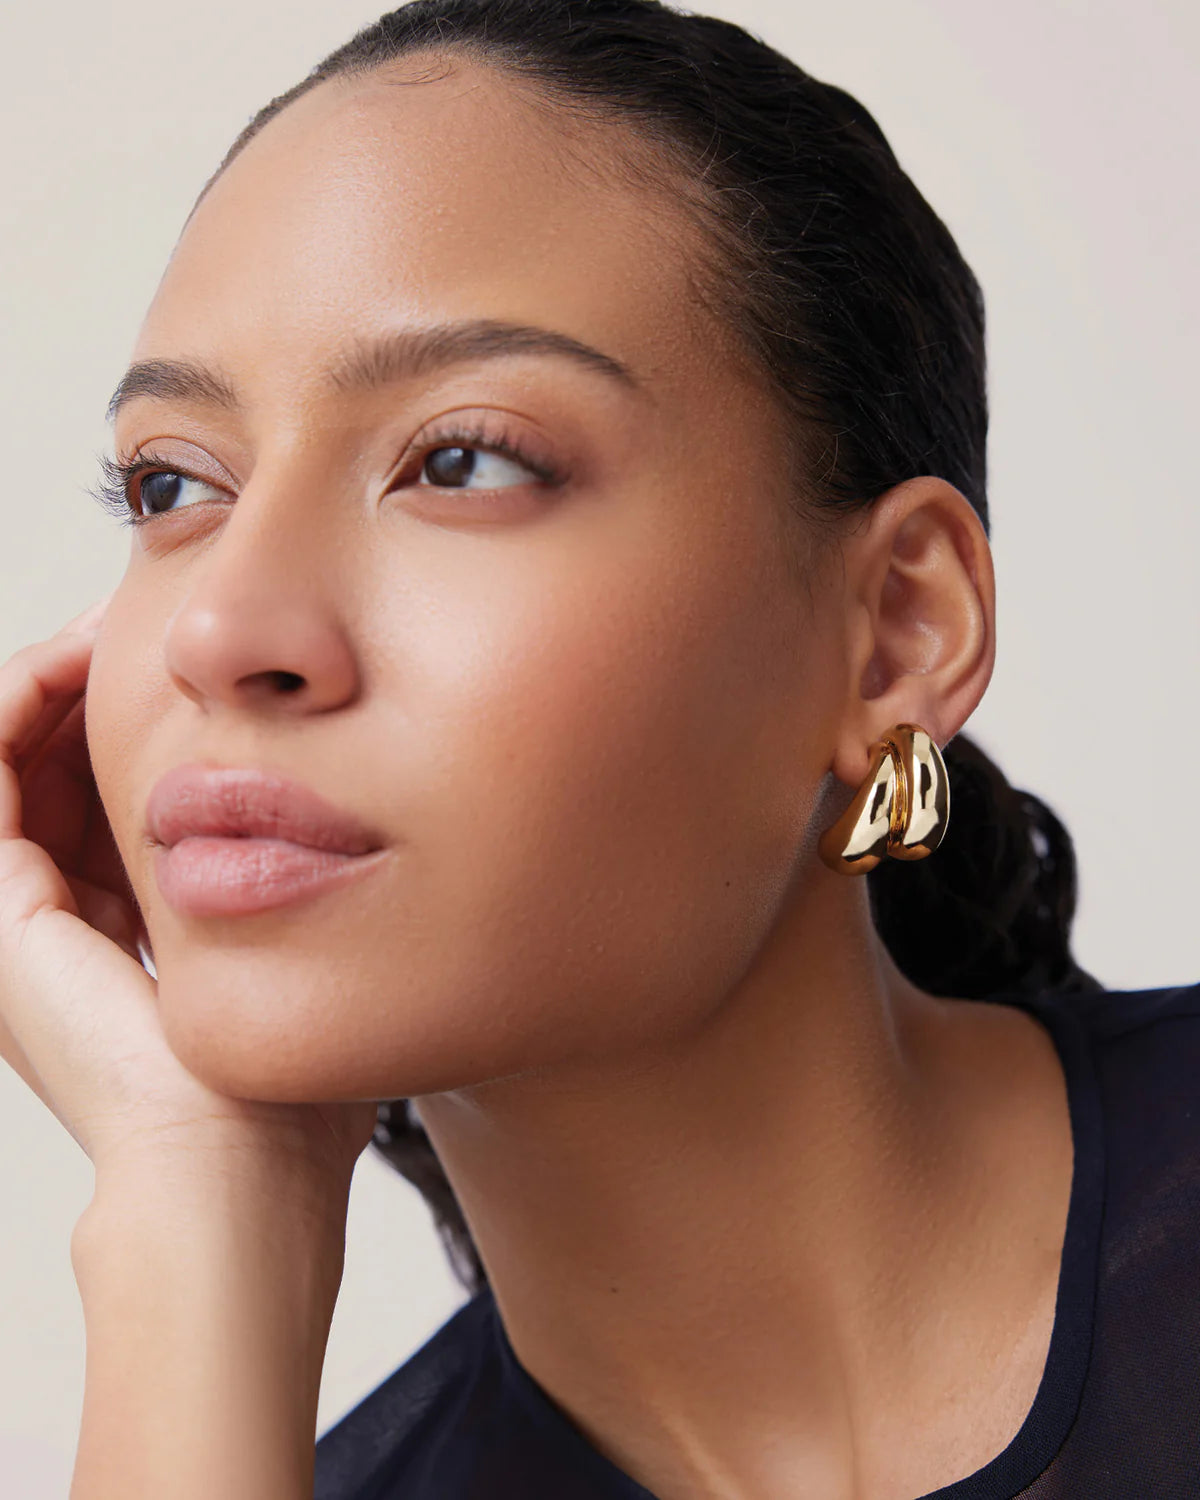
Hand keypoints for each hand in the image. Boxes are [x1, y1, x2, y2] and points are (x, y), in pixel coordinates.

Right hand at [0, 597, 378, 1199]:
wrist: (243, 1165)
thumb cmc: (289, 1088)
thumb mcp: (290, 964)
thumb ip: (291, 900)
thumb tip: (347, 834)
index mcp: (117, 941)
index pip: (105, 806)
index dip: (131, 729)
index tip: (188, 674)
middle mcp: (55, 930)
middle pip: (55, 775)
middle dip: (90, 694)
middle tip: (135, 620)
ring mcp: (15, 928)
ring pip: (13, 766)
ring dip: (51, 687)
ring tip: (105, 625)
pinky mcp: (0, 920)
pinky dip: (17, 706)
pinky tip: (73, 657)